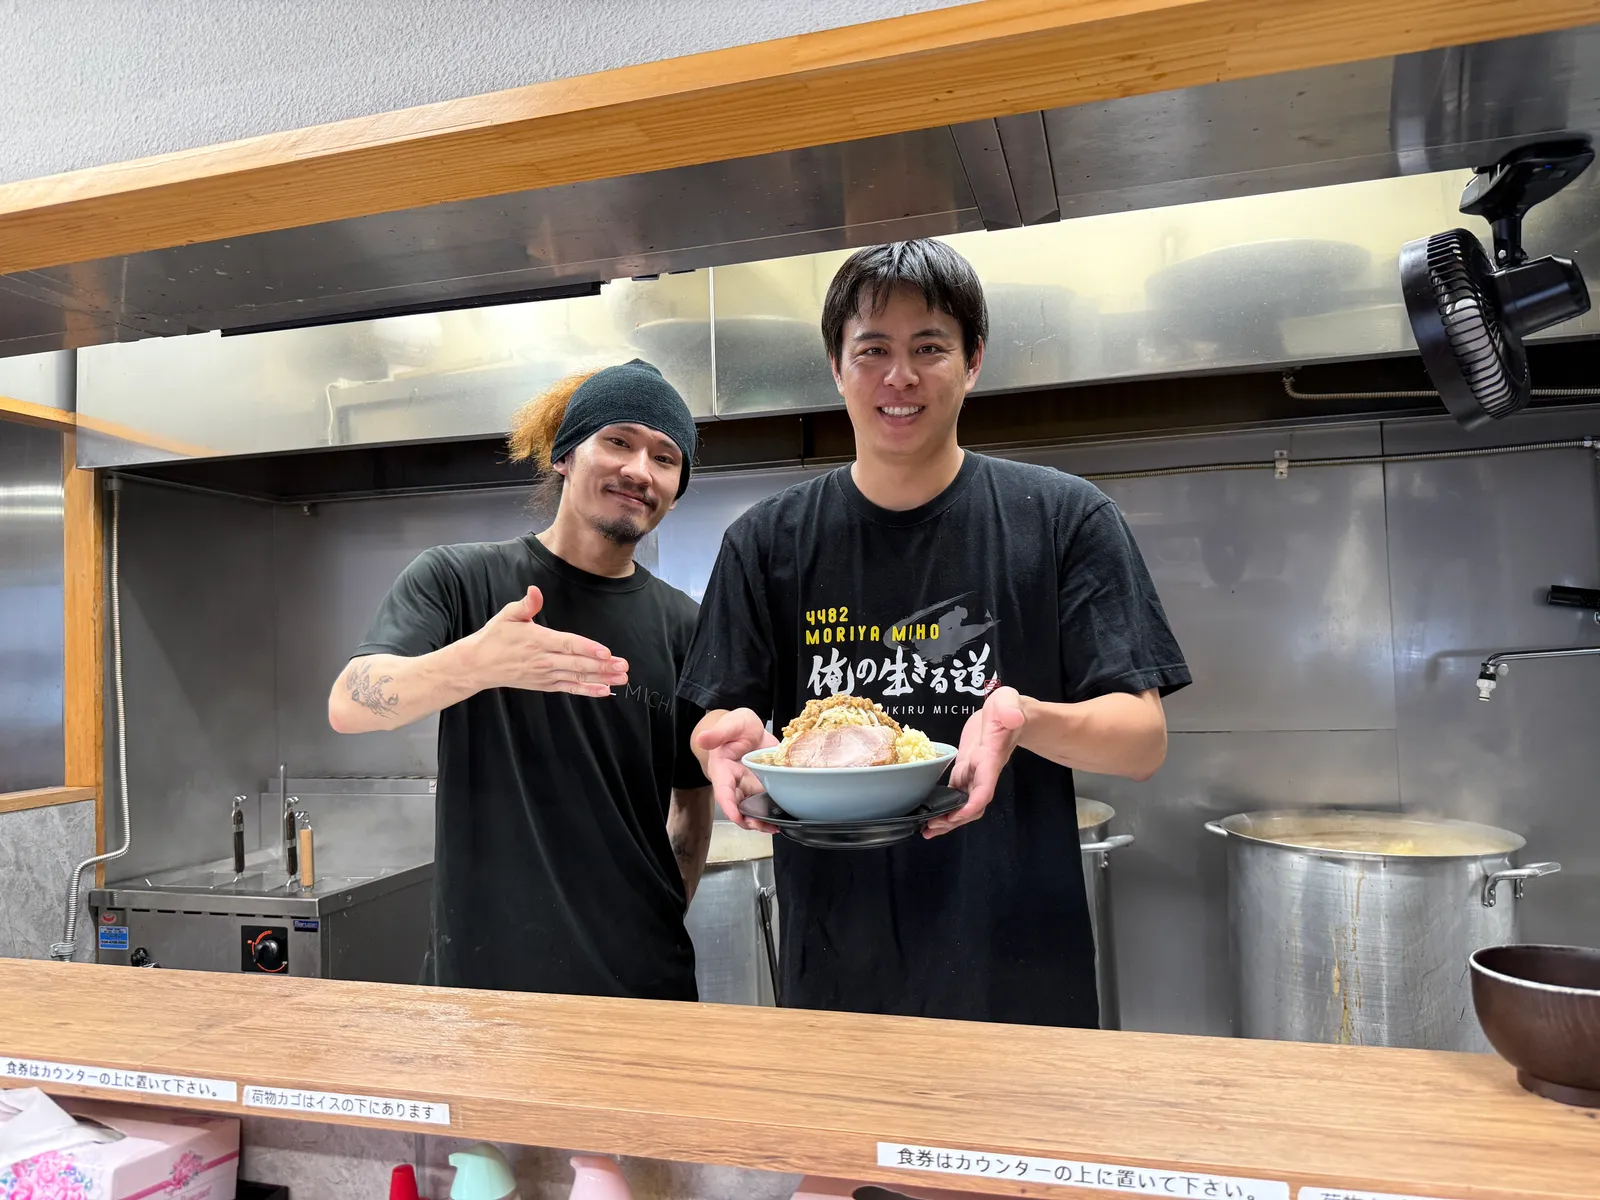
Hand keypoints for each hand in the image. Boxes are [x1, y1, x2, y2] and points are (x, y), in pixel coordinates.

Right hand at [465, 586, 627, 696]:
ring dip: (601, 678)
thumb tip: (535, 590)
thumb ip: (526, 605)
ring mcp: (546, 675)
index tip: (606, 652)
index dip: (588, 648)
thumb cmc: (495, 637)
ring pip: (577, 677)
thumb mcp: (508, 616)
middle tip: (624, 666)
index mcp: (538, 641)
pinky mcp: (546, 685)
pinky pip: (570, 688)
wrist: (479, 665)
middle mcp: (544, 660)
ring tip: (622, 678)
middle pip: (578, 664)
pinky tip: (605, 691)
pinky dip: (587, 690)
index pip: (568, 645)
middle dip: (603, 666)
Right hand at [694, 708, 778, 830]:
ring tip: (774, 827)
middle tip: (764, 826)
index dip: (729, 807)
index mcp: (722, 770)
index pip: (723, 791)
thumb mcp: (731, 724)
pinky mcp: (761, 787)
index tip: (737, 818)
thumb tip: (702, 738)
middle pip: (737, 807)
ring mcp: (748, 787)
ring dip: (761, 822)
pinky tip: (782, 820)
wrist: (750, 728)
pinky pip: (764, 803)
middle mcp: (734, 783)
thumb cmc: (736, 726)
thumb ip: (718, 733)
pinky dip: (772, 813)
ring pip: (751, 810)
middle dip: (748, 821)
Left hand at [932, 686, 1027, 837]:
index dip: (973, 804)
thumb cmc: (1008, 707)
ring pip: (963, 802)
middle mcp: (983, 770)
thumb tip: (1013, 717)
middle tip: (931, 828)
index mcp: (991, 757)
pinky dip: (945, 805)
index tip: (958, 815)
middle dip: (955, 819)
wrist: (1006, 712)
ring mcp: (974, 772)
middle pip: (972, 803)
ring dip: (947, 818)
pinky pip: (956, 792)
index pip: (985, 786)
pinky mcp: (966, 768)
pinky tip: (930, 814)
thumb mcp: (1009, 702)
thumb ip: (1010, 709)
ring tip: (927, 830)